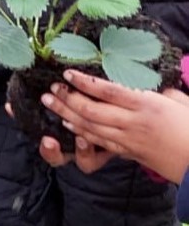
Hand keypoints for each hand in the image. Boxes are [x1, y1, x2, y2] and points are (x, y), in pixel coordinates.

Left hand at [39, 70, 188, 178]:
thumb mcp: (181, 101)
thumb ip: (159, 90)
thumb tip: (144, 81)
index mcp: (148, 105)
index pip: (109, 91)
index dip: (85, 82)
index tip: (67, 73)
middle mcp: (134, 122)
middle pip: (92, 110)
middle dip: (68, 99)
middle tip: (50, 89)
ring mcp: (129, 139)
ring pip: (90, 127)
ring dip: (67, 114)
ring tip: (50, 103)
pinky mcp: (129, 153)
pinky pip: (99, 141)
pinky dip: (81, 132)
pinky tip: (68, 124)